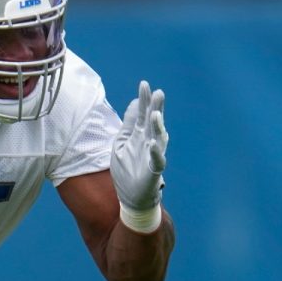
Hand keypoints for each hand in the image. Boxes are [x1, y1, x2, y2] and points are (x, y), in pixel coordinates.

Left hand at [110, 80, 168, 209]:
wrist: (131, 196)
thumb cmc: (127, 169)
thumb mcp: (122, 142)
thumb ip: (129, 124)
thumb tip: (134, 102)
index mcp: (139, 135)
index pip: (142, 114)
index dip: (143, 100)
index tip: (144, 84)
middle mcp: (148, 143)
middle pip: (153, 123)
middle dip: (156, 108)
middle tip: (158, 93)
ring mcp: (152, 157)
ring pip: (158, 139)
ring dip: (157, 127)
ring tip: (155, 114)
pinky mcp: (153, 172)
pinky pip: (157, 161)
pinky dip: (156, 153)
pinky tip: (154, 144)